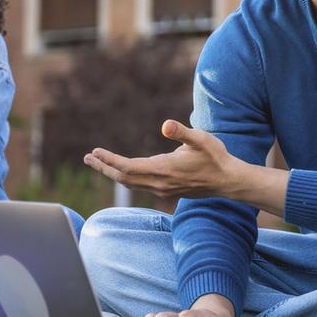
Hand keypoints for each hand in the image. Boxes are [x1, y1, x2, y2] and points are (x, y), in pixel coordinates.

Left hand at [84, 120, 241, 200]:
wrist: (228, 181)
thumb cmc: (216, 157)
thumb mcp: (201, 139)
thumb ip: (182, 131)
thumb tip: (165, 125)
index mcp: (163, 169)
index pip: (127, 167)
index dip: (108, 160)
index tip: (94, 152)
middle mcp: (159, 183)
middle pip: (123, 178)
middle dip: (104, 168)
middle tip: (88, 158)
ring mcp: (163, 190)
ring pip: (130, 184)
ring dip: (113, 174)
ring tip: (100, 164)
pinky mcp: (168, 191)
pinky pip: (140, 186)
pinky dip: (126, 178)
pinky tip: (124, 172)